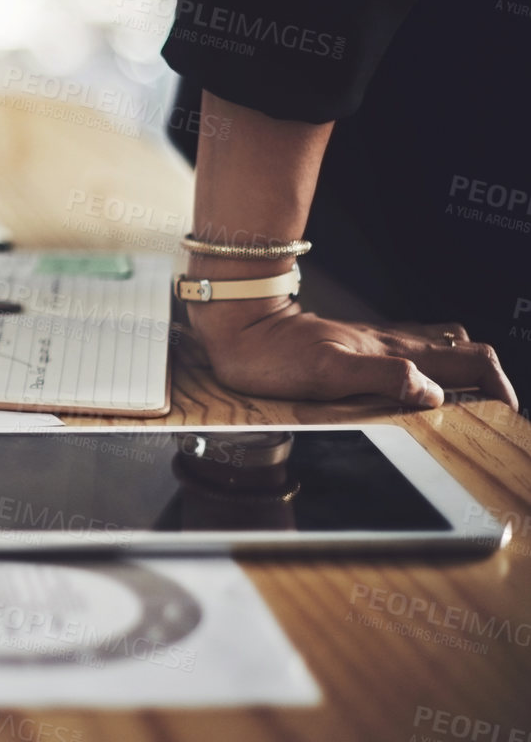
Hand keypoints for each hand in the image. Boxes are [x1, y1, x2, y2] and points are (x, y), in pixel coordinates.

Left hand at [189, 297, 516, 410]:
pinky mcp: (358, 347)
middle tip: (495, 411)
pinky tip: (421, 384)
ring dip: (465, 370)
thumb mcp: (329, 372)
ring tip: (469, 401)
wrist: (238, 328)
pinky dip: (433, 367)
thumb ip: (385, 377)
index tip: (506, 413)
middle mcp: (393, 343)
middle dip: (491, 379)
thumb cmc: (273, 353)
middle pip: (465, 351)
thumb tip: (435, 393)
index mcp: (395, 351)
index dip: (498, 386)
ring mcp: (376, 342)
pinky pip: (412, 351)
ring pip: (441, 347)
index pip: (470, 360)